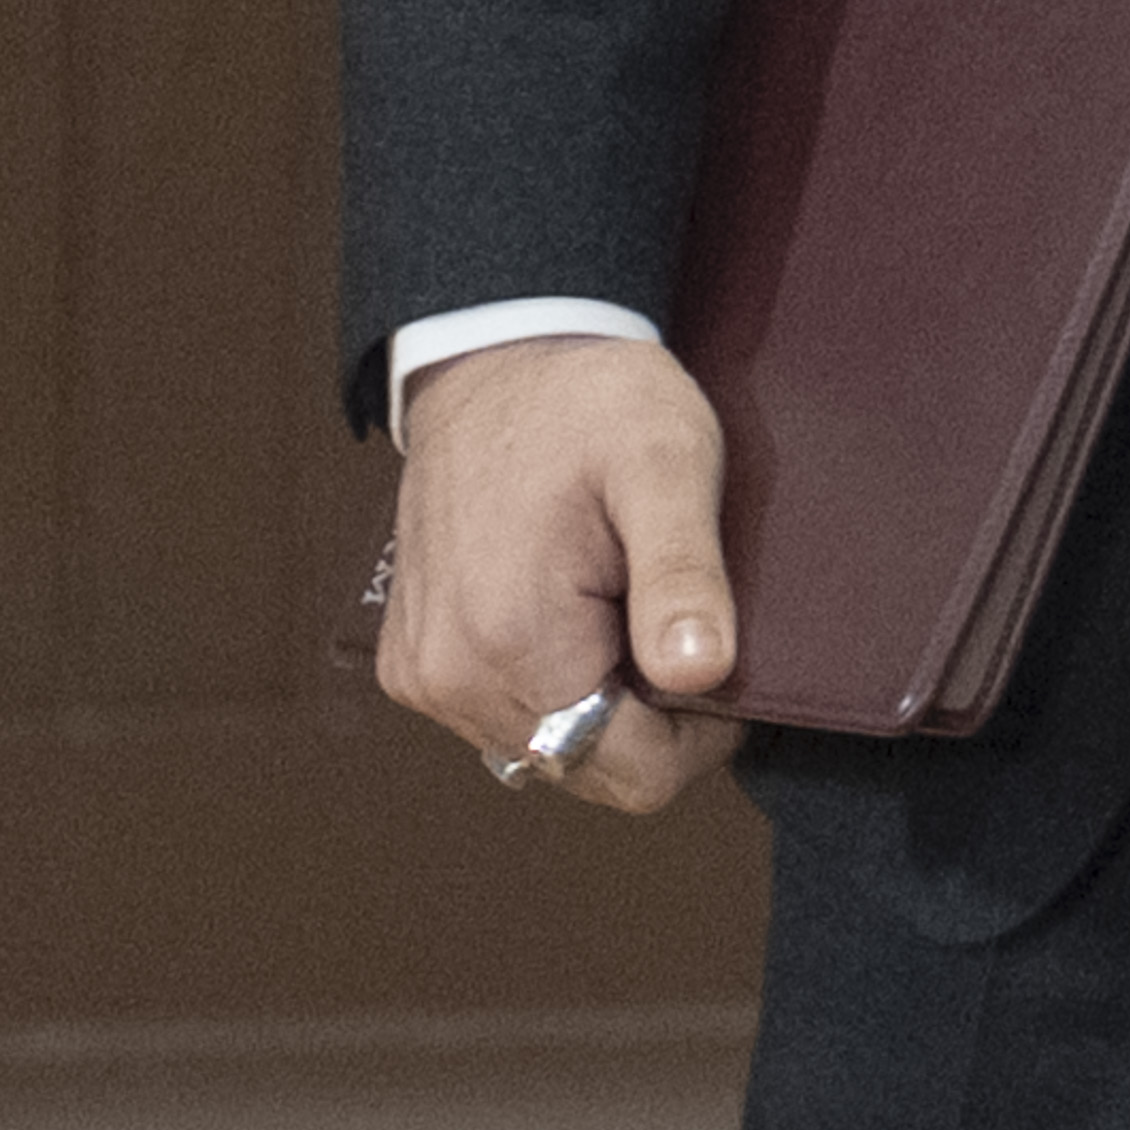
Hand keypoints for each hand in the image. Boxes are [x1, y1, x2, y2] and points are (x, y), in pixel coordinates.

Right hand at [380, 335, 745, 811]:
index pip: (636, 774)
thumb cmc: (589, 401)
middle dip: (650, 711)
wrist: (498, 356)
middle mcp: (449, 678)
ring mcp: (423, 676)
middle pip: (592, 766)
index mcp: (512, 643)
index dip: (701, 732)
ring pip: (553, 747)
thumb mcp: (668, 463)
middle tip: (669, 609)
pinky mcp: (414, 662)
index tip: (715, 649)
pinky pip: (510, 715)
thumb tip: (701, 674)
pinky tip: (574, 601)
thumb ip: (685, 574)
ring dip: (602, 693)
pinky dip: (556, 678)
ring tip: (618, 593)